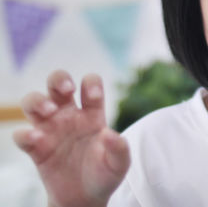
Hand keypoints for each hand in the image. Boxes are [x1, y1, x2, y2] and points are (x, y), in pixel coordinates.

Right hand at [12, 71, 129, 206]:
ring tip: (50, 111)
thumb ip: (120, 149)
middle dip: (59, 79)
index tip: (94, 96)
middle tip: (67, 90)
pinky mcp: (36, 149)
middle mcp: (69, 116)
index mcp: (92, 114)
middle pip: (57, 83)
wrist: (86, 199)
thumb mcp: (119, 164)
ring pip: (33, 101)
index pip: (90, 85)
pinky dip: (25, 134)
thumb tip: (109, 134)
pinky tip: (37, 138)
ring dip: (38, 101)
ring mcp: (51, 130)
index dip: (91, 84)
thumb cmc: (105, 175)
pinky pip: (22, 135)